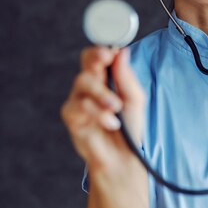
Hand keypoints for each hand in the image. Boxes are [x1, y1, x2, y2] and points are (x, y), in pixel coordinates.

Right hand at [60, 46, 145, 173]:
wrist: (123, 156)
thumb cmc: (130, 127)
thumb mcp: (135, 99)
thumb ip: (126, 77)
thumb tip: (121, 52)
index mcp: (105, 78)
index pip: (96, 57)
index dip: (100, 51)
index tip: (109, 52)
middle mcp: (89, 87)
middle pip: (86, 64)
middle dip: (96, 61)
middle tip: (106, 61)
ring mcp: (78, 100)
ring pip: (82, 82)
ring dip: (101, 93)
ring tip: (116, 107)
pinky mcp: (71, 117)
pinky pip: (78, 106)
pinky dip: (96, 113)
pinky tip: (110, 122)